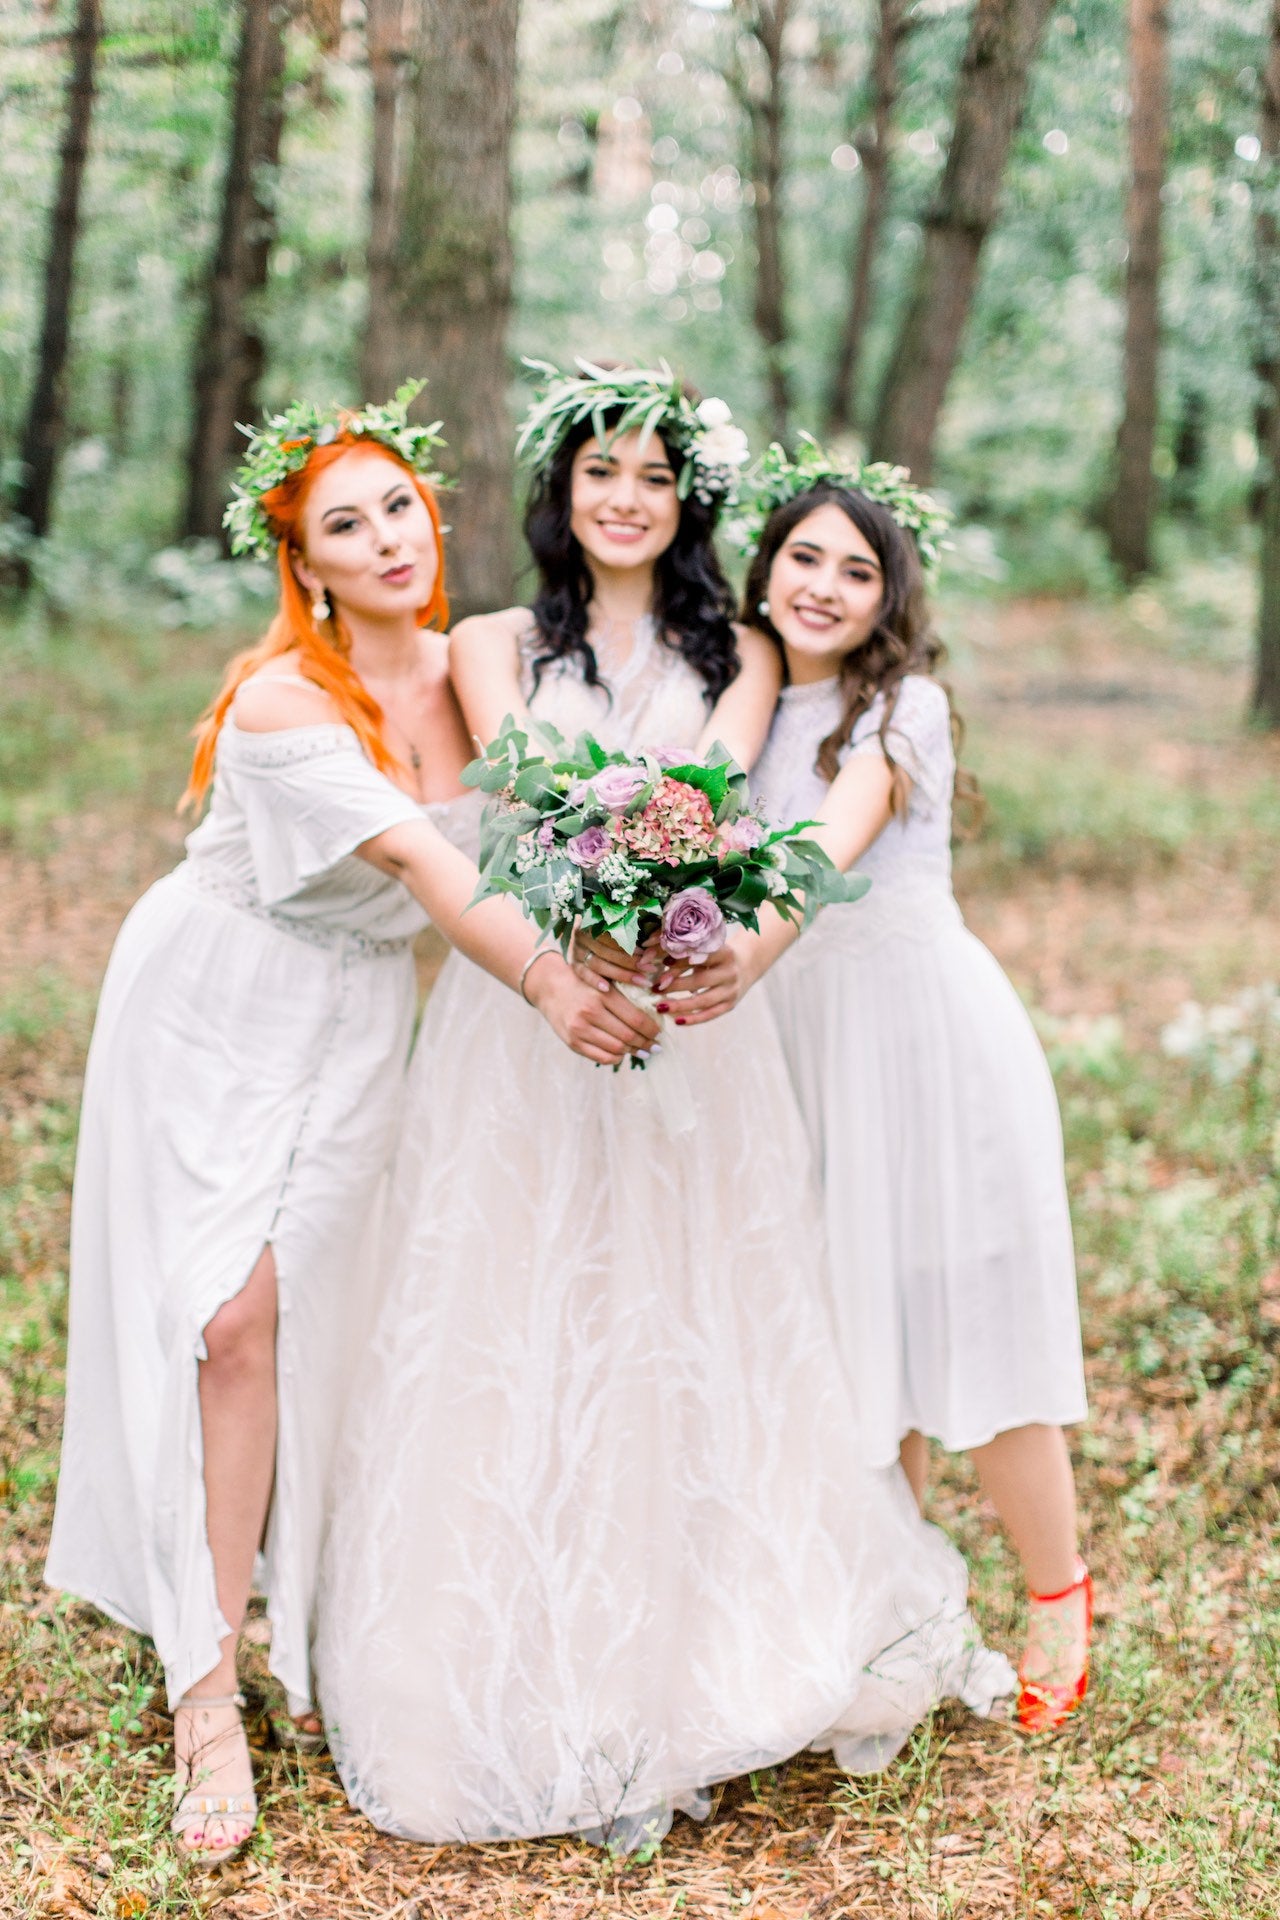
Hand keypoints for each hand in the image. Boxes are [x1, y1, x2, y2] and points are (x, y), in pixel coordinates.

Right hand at [524, 952, 660, 1063]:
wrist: (551, 988)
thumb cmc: (585, 984)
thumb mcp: (605, 982)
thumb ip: (627, 996)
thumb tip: (656, 1015)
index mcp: (603, 994)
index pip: (636, 1018)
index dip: (652, 1029)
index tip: (659, 1032)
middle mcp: (590, 1011)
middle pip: (628, 1036)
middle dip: (646, 1043)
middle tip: (656, 1046)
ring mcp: (580, 1029)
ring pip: (617, 1048)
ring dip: (634, 1052)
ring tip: (643, 1051)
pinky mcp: (572, 1042)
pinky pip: (602, 1057)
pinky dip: (617, 1058)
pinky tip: (623, 1054)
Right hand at [571, 927, 662, 990]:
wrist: (579, 938)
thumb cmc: (605, 930)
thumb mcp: (614, 924)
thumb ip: (629, 926)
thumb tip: (655, 935)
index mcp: (593, 921)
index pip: (614, 934)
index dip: (631, 944)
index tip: (648, 953)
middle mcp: (582, 936)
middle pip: (608, 951)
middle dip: (631, 962)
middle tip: (650, 969)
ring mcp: (576, 951)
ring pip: (598, 964)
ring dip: (621, 974)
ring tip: (641, 981)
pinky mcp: (573, 965)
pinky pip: (583, 974)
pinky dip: (595, 981)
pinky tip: (607, 989)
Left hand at [651, 937, 749, 1027]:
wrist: (745, 966)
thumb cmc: (716, 957)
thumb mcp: (706, 951)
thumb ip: (686, 958)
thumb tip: (661, 970)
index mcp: (725, 953)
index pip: (702, 957)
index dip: (682, 960)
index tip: (663, 962)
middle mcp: (730, 972)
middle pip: (700, 980)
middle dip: (675, 985)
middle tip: (654, 988)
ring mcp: (731, 991)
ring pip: (703, 1001)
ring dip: (680, 1005)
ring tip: (660, 1007)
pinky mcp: (730, 1005)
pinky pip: (709, 1015)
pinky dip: (692, 1019)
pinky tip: (677, 1020)